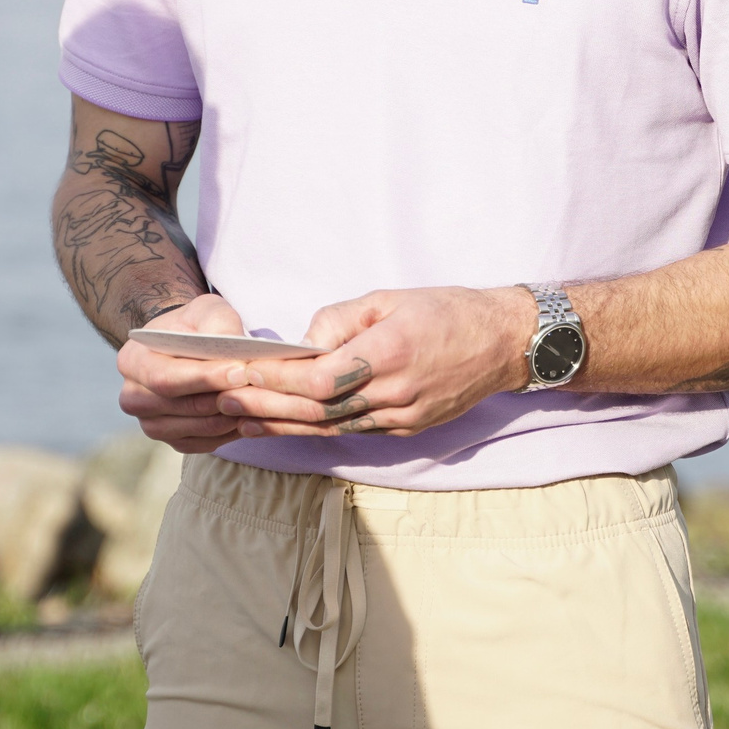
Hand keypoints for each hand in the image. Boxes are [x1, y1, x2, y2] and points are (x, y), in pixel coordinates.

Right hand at [116, 294, 253, 453]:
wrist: (188, 346)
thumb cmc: (195, 326)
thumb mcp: (206, 311)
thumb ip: (218, 323)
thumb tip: (234, 349)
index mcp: (132, 361)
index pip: (165, 378)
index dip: (204, 378)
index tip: (240, 371)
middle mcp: (135, 398)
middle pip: (182, 407)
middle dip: (223, 398)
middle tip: (258, 387)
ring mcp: (152, 424)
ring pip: (198, 428)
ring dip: (232, 416)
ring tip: (260, 399)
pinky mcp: (175, 441)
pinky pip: (207, 443)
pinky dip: (232, 432)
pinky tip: (252, 415)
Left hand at [214, 286, 536, 437]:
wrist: (506, 343)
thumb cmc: (447, 311)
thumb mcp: (390, 298)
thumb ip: (340, 319)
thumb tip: (303, 344)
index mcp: (389, 353)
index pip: (318, 379)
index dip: (276, 381)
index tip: (240, 373)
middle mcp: (394, 393)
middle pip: (316, 411)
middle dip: (266, 408)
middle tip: (223, 401)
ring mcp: (401, 418)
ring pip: (330, 428)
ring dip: (283, 426)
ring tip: (241, 420)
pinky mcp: (406, 429)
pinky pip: (351, 431)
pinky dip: (314, 429)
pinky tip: (286, 426)